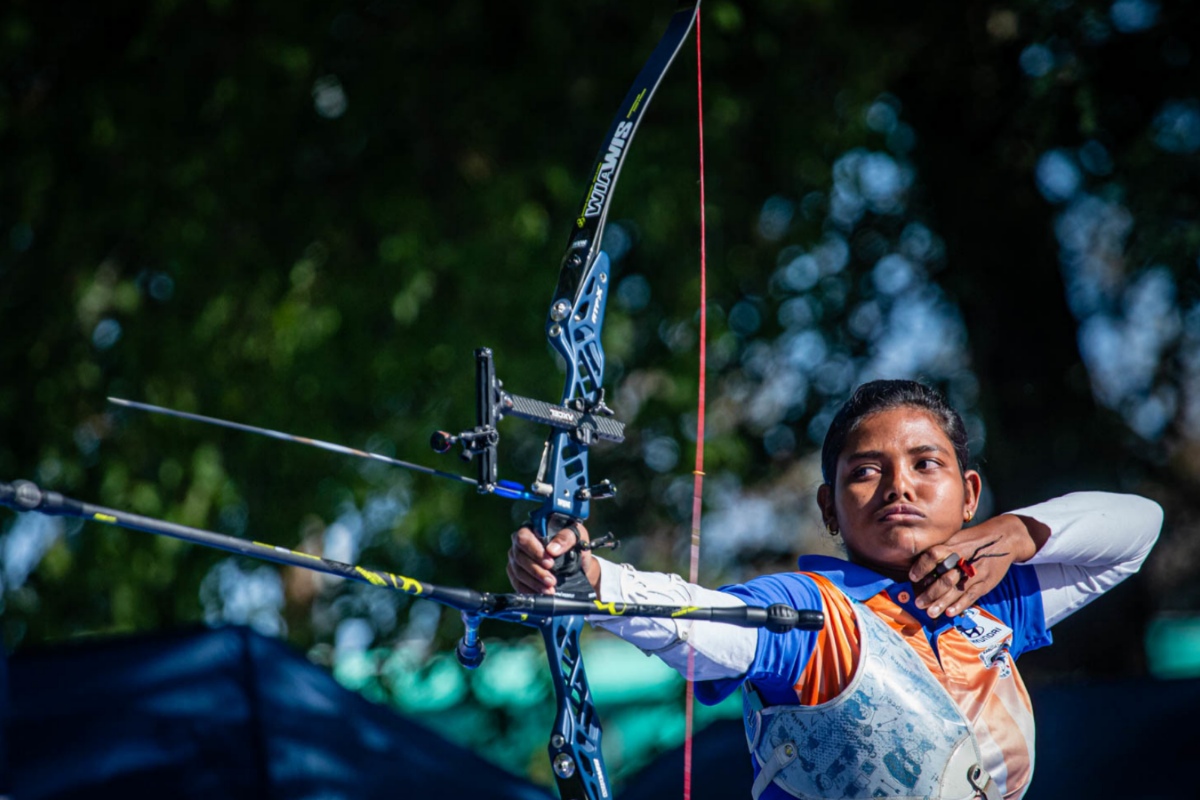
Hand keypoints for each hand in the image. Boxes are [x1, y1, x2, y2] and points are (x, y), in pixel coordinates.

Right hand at [505, 517, 600, 595]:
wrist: (578, 562)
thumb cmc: (575, 544)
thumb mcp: (577, 536)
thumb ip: (566, 537)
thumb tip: (552, 549)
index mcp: (532, 528)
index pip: (524, 538)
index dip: (534, 551)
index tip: (549, 563)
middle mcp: (520, 543)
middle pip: (520, 557)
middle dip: (536, 571)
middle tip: (552, 581)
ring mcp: (517, 558)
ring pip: (518, 571)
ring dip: (534, 583)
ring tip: (549, 589)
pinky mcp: (517, 573)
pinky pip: (517, 583)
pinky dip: (528, 590)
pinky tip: (540, 593)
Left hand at [908, 514, 1043, 617]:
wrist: (1004, 539)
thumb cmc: (974, 540)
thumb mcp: (956, 538)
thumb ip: (941, 550)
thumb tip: (919, 565)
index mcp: (954, 545)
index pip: (934, 555)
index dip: (922, 566)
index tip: (912, 577)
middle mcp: (964, 559)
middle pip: (945, 577)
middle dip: (930, 592)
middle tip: (917, 603)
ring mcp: (976, 572)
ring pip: (957, 590)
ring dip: (942, 603)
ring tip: (930, 612)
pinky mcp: (985, 583)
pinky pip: (971, 596)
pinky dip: (960, 605)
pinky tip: (949, 613)